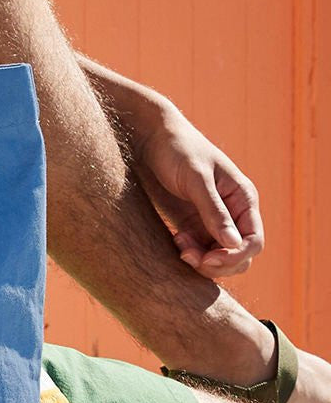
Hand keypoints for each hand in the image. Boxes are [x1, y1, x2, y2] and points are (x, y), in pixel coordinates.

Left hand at [128, 103, 263, 279]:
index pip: (253, 241)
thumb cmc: (178, 150)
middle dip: (218, 263)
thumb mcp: (196, 179)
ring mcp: (212, 220)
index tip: (208, 259)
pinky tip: (175, 241)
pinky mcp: (192, 224)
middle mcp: (233, 213)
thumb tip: (233, 244)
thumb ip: (214, 210)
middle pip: (239, 255)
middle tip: (188, 256)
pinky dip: (190, 253)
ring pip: (219, 258)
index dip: (235, 256)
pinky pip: (200, 251)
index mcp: (243, 199)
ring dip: (202, 261)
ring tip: (179, 245)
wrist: (150, 138)